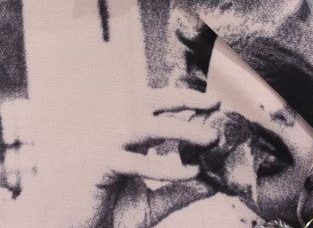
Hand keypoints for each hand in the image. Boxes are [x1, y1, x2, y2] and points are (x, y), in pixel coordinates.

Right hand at [10, 86, 221, 227]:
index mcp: (125, 134)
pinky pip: (135, 163)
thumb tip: (212, 184)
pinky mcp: (97, 165)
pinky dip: (166, 168)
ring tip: (210, 138)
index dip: (184, 98)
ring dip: (180, 129)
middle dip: (185, 102)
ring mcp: (103, 145)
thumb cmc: (104, 214)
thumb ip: (178, 192)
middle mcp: (114, 132)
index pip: (155, 104)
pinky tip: (191, 173)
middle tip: (216, 108)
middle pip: (151, 104)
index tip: (214, 102)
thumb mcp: (150, 205)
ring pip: (145, 127)